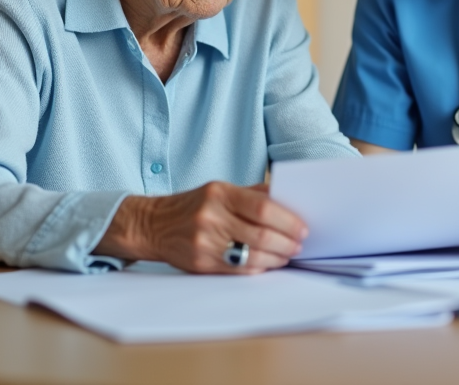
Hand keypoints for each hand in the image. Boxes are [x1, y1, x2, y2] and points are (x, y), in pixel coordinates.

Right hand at [96, 182, 306, 273]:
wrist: (155, 225)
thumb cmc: (194, 205)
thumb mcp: (220, 190)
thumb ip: (253, 194)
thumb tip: (288, 201)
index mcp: (220, 194)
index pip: (264, 208)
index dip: (288, 221)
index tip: (303, 228)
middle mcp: (212, 217)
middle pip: (261, 235)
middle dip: (287, 243)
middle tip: (299, 245)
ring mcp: (205, 242)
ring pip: (253, 255)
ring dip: (277, 258)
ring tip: (287, 255)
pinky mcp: (202, 263)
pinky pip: (239, 269)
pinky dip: (259, 267)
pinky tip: (268, 263)